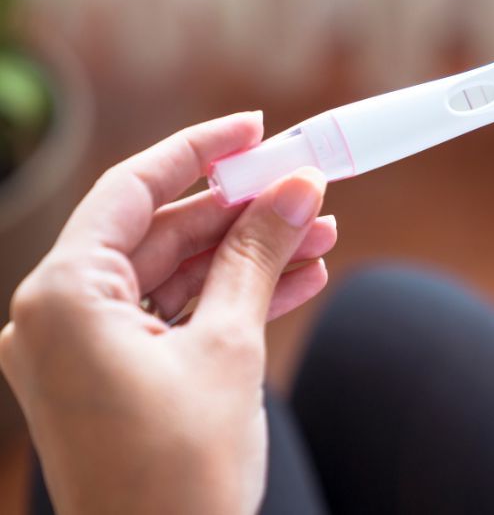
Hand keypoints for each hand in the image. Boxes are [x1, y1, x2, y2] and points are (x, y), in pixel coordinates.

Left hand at [0, 112, 336, 514]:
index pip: (135, 189)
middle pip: (164, 232)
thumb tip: (296, 187)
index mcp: (65, 297)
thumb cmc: (181, 475)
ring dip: (252, 256)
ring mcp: (91, 349)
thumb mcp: (229, 347)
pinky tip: (299, 279)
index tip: (254, 127)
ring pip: (181, 275)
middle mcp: (64, 316)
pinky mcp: (121, 376)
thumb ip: (257, 255)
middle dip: (244, 213)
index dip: (200, 151)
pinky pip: (182, 316)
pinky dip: (237, 298)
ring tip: (321, 235)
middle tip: (307, 190)